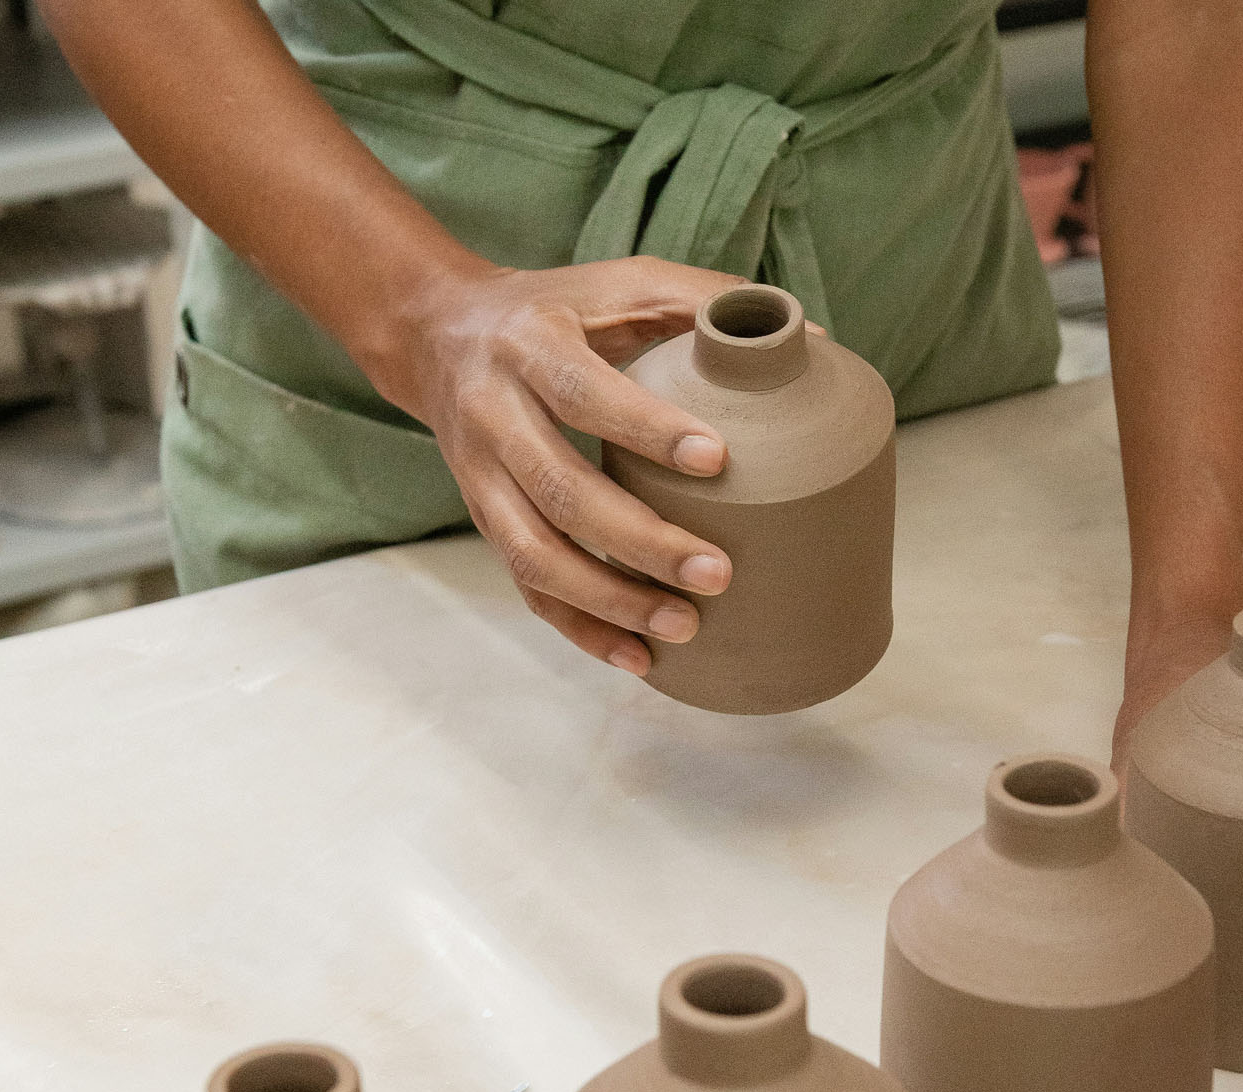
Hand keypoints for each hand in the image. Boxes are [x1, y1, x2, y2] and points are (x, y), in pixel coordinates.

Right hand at [366, 254, 749, 675]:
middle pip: (561, 492)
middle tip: (720, 573)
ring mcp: (481, 476)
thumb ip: (701, 299)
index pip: (585, 393)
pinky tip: (638, 657)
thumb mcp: (617, 283)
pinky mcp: (483, 519)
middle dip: (641, 542)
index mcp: (530, 346)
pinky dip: (581, 628)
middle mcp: (494, 414)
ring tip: (685, 627)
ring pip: (536, 554)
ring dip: (610, 600)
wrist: (437, 334)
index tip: (716, 462)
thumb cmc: (557, 308)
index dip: (646, 429)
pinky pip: (526, 586)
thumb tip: (805, 338)